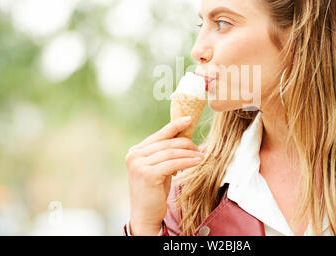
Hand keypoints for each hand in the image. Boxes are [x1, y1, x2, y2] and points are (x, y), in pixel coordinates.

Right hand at [125, 116, 204, 234]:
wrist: (145, 215)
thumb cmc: (153, 192)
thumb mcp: (158, 168)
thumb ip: (164, 154)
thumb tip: (183, 138)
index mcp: (135, 151)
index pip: (159, 135)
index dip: (175, 126)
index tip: (189, 119)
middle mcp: (134, 155)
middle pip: (167, 143)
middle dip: (186, 144)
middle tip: (199, 148)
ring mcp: (139, 164)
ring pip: (171, 152)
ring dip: (189, 153)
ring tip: (201, 156)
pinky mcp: (147, 174)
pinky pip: (172, 163)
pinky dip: (187, 161)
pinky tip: (197, 162)